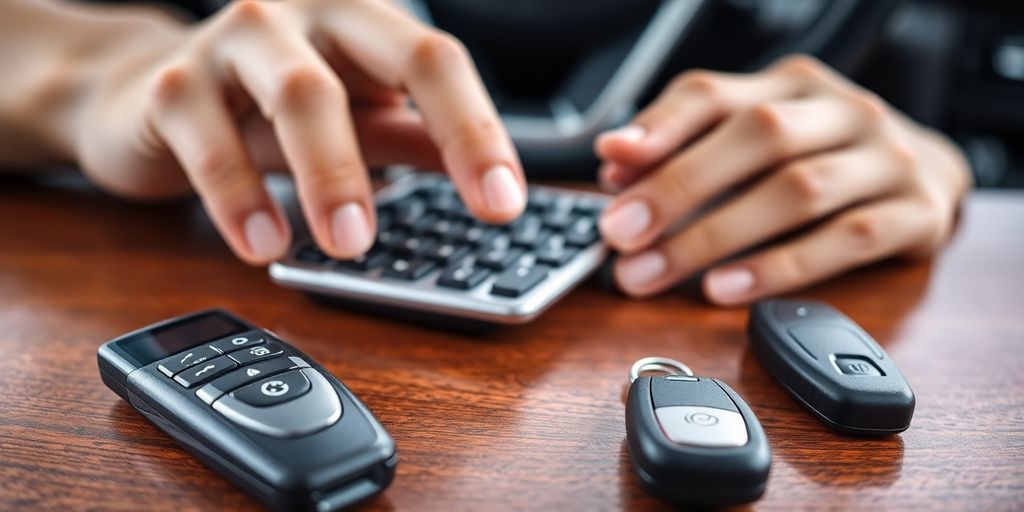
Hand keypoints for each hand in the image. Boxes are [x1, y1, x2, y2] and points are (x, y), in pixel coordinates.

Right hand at [75, 0, 524, 263]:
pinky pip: (210, 140)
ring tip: (352, 244)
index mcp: (362, 20)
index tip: (507, 202)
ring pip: (301, 94)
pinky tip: (264, 244)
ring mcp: (235, 40)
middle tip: (483, 214)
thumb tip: (488, 177)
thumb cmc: (262, 103)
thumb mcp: (350, 117)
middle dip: (449, 137)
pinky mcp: (171, 85)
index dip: (480, 131)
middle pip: (398, 58)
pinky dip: (240, 197)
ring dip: (336, 174)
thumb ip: (413, 137)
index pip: (439, 63)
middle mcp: (306, 14)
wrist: (143, 94)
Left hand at [595, 55, 971, 303]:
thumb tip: (616, 167)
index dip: (661, 126)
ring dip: (714, 236)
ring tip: (655, 271)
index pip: (716, 92)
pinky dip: (779, 268)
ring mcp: (887, 160)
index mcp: (793, 86)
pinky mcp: (918, 213)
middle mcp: (844, 111)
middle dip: (678, 187)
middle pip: (757, 137)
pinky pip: (845, 241)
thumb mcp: (754, 146)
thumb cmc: (823, 160)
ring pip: (797, 191)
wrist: (930, 179)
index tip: (612, 160)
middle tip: (622, 232)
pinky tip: (726, 288)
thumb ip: (687, 150)